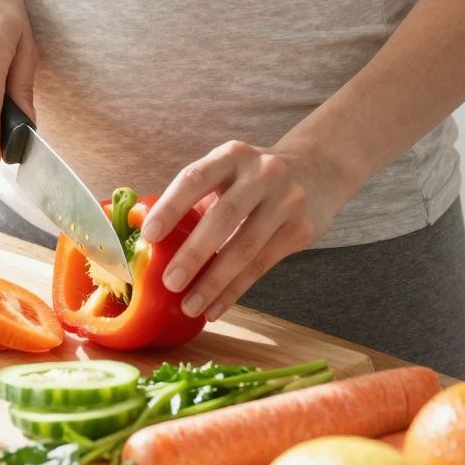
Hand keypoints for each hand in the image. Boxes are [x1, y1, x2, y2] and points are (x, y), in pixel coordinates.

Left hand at [137, 137, 350, 321]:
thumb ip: (195, 198)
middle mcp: (262, 174)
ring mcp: (286, 201)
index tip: (149, 235)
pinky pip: (262, 266)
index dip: (171, 206)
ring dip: (214, 282)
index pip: (196, 178)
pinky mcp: (302, 229)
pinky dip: (234, 291)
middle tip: (169, 282)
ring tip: (189, 306)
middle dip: (194, 253)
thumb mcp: (228, 171)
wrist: (319, 169)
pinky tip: (214, 309)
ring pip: (246, 247)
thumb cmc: (254, 178)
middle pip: (224, 216)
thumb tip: (145, 235)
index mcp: (232, 155)